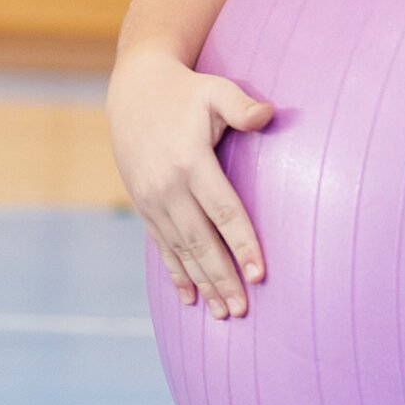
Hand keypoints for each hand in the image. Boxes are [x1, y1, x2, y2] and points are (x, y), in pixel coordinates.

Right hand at [110, 51, 273, 317]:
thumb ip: (242, 106)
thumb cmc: (187, 90)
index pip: (224, 212)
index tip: (261, 273)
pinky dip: (176, 275)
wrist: (134, 90)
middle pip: (201, 242)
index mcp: (190, 163)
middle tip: (243, 310)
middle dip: (223, 278)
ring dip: (202, 284)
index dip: (243, 244)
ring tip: (222, 314)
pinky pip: (161, 247)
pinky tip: (190, 300)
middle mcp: (168, 188)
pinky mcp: (143, 206)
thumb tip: (270, 114)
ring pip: (181, 251)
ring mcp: (152, 200)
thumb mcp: (215, 90)